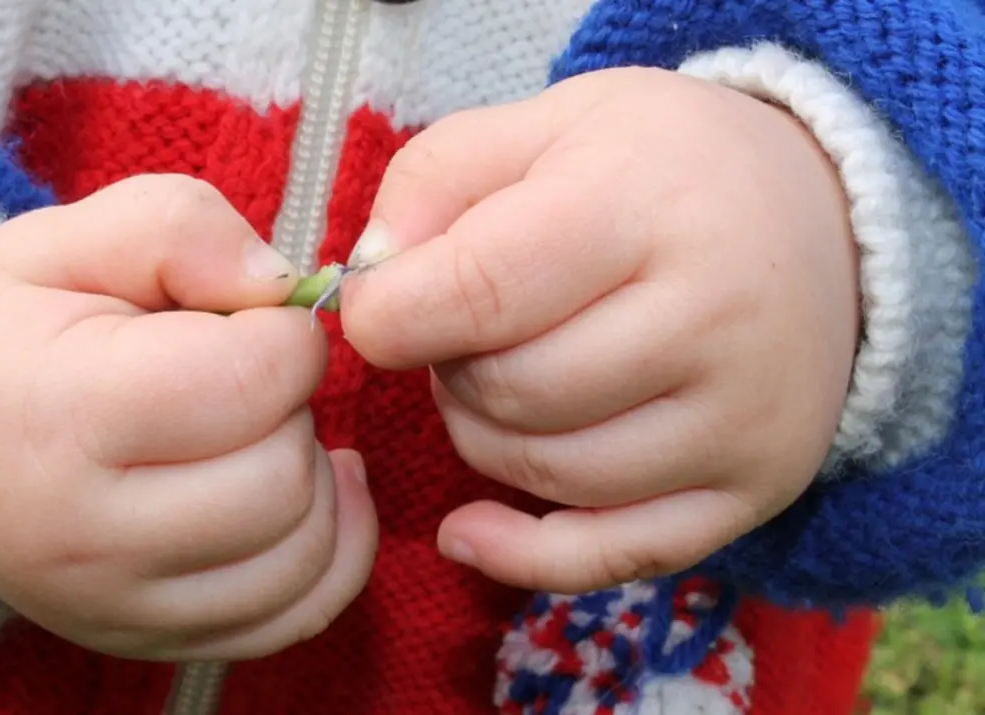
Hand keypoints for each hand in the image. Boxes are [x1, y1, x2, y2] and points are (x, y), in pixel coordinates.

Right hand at [0, 175, 377, 659]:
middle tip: (242, 380)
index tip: (250, 323)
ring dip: (313, 479)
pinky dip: (332, 549)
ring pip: (304, 552)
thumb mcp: (66, 239)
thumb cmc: (7, 328)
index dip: (284, 335)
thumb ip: (180, 229)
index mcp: (60, 415)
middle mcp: (85, 538)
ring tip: (259, 434)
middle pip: (282, 477)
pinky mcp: (151, 641)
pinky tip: (308, 493)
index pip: (248, 381)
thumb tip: (288, 287)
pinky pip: (298, 614)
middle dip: (293, 409)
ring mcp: (118, 606)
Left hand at [341, 68, 858, 594]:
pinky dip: (523, 554)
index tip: (376, 308)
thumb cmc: (658, 167)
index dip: (392, 314)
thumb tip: (369, 284)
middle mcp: (713, 318)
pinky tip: (468, 530)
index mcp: (645, 204)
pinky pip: (614, 557)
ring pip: (547, 472)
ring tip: (505, 372)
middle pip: (510, 392)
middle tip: (467, 327)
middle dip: (451, 367)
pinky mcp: (753, 489)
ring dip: (484, 433)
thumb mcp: (545, 123)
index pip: (481, 290)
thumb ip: (435, 182)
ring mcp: (743, 418)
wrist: (819, 218)